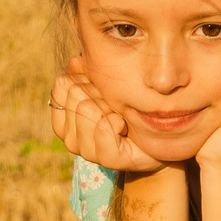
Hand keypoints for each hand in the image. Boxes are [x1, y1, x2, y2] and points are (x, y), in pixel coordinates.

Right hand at [50, 61, 165, 174]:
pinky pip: (104, 127)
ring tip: (122, 117)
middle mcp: (70, 137)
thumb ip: (88, 73)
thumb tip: (75, 61)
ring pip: (88, 109)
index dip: (85, 78)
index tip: (102, 89)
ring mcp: (86, 151)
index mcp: (64, 118)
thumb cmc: (129, 109)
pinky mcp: (107, 159)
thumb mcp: (106, 86)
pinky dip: (119, 122)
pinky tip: (126, 128)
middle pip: (76, 93)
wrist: (159, 139)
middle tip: (116, 106)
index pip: (62, 84)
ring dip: (111, 107)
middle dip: (101, 93)